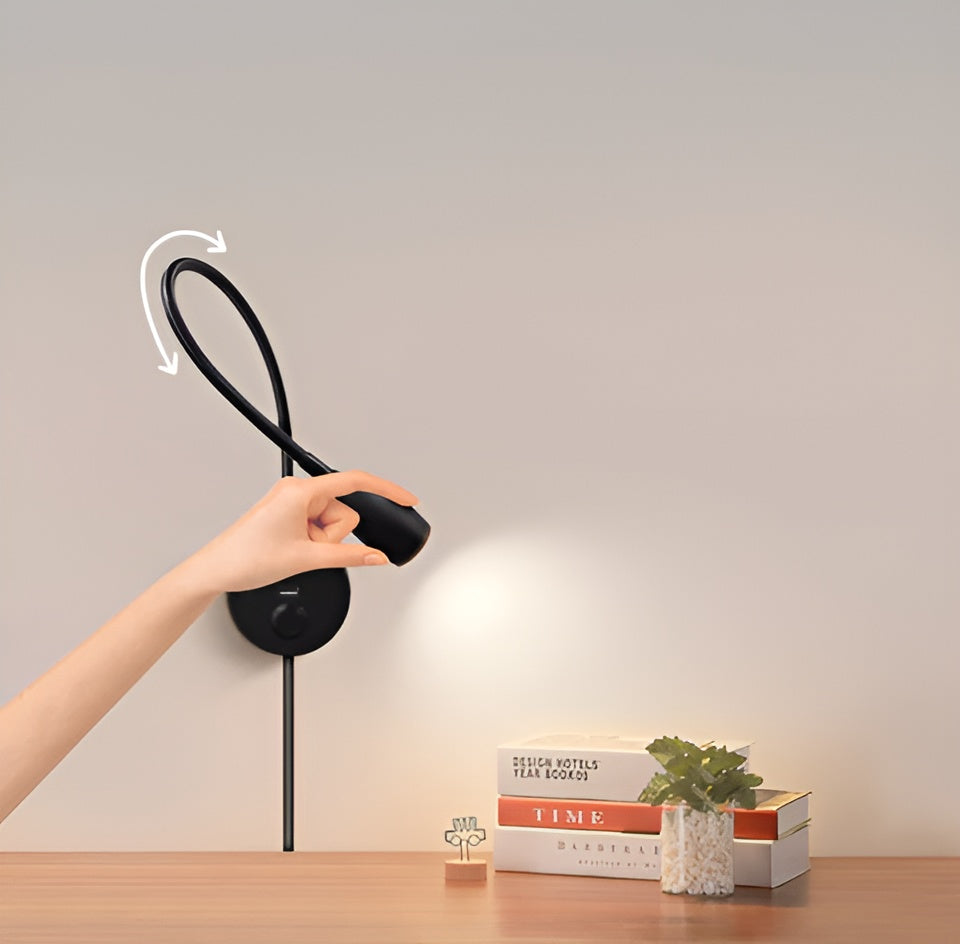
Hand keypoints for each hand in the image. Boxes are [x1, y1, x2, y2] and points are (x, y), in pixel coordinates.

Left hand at [190, 470, 417, 593]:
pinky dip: (313, 541)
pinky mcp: (288, 513)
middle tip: (307, 549)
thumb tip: (376, 556)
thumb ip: (349, 556)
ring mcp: (292, 502)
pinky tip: (292, 550)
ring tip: (295, 551)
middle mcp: (297, 491)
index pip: (356, 482)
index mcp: (301, 492)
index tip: (407, 498)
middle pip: (343, 510)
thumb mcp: (306, 559)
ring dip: (320, 541)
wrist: (216, 570)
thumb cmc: (246, 558)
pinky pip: (317, 525)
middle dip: (333, 535)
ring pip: (331, 521)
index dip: (387, 490)